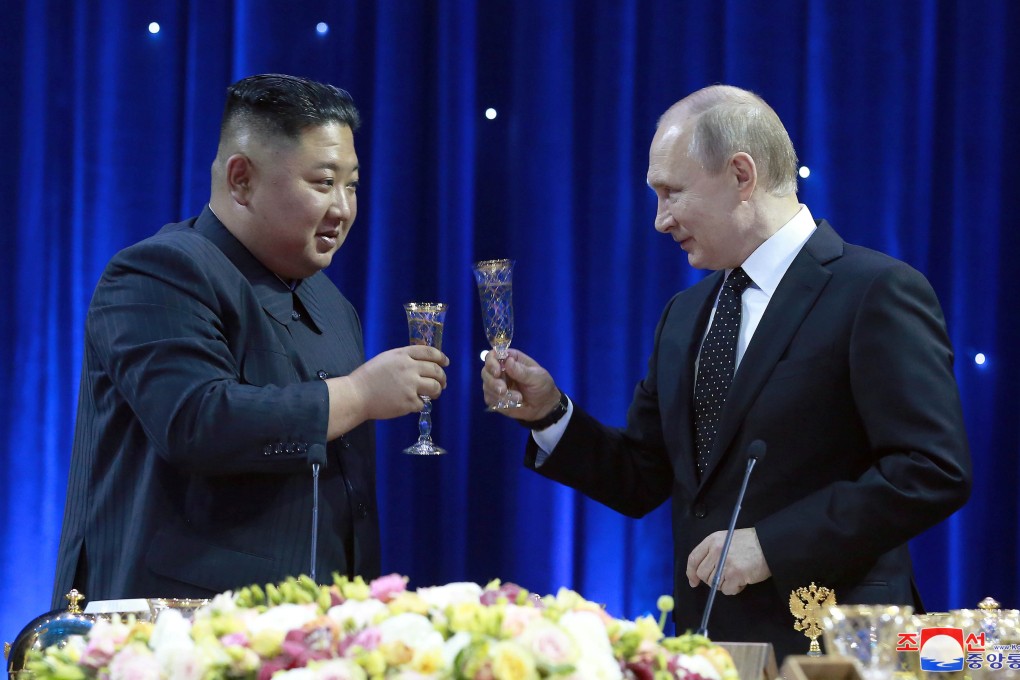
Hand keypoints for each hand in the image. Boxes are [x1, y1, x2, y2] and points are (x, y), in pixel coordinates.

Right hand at [331, 346, 448, 429]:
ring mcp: (410, 385)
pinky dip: (419, 404)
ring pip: (435, 387)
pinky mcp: (409, 402)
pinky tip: (412, 403)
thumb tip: (421, 363)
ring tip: (434, 394)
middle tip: (442, 383)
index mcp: (402, 355)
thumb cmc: (368, 377)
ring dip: (437, 391)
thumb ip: (404, 358)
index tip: (446, 362)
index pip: (429, 352)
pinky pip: (423, 403)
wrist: (357, 395)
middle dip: (442, 377)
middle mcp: (409, 368)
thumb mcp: (386, 359)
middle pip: (436, 370)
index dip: (440, 357)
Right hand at [480, 348, 559, 418]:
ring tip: (518, 399)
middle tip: (503, 390)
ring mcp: (496, 384)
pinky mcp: (495, 398)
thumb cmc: (542, 386)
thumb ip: (522, 371)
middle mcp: (500, 370)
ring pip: (486, 386)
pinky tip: (512, 404)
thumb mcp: (536, 377)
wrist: (544, 406)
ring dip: (499, 394)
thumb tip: (508, 361)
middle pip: (485, 371)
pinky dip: (499, 402)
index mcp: (510, 359)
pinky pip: (489, 398)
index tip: (497, 372)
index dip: (491, 362)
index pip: (493, 355)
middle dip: (493, 381)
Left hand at [686, 528, 770, 594]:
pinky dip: (734, 588)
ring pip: (714, 583)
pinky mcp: (735, 574)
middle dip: (712, 580)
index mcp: (712, 540)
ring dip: (724, 584)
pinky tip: (743, 580)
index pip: (693, 558)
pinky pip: (726, 590)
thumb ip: (713, 552)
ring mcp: (725, 563)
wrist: (769, 545)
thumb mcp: (726, 540)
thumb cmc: (749, 543)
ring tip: (736, 576)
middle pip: (703, 574)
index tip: (693, 582)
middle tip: (725, 577)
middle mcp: (716, 551)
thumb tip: (700, 573)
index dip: (691, 573)